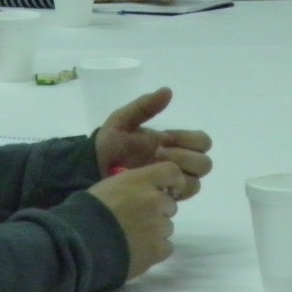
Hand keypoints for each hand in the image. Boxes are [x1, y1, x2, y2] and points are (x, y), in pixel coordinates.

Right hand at [87, 162, 182, 279]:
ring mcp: (158, 226)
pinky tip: (136, 252)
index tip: (167, 190)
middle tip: (136, 221)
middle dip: (158, 212)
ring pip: (167, 227)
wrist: (77, 245)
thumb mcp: (107, 187)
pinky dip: (154, 250)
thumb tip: (142, 192)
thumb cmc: (85, 213)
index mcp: (141, 181)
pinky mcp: (156, 250)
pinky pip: (166, 248)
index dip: (172, 182)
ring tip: (131, 239)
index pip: (172, 172)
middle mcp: (154, 200)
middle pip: (170, 205)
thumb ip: (132, 187)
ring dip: (155, 232)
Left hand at [95, 87, 212, 200]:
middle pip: (204, 164)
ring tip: (152, 171)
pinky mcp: (160, 200)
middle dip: (185, 158)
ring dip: (178, 176)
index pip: (202, 142)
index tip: (165, 138)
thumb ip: (144, 106)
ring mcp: (170, 183)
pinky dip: (168, 193)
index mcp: (174, 143)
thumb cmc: (108, 145)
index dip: (189, 140)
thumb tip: (168, 91)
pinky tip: (149, 185)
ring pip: (194, 183)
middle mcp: (177, 163)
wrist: (88, 170)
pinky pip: (178, 200)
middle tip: (158, 154)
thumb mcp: (123, 120)